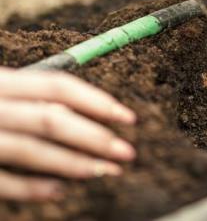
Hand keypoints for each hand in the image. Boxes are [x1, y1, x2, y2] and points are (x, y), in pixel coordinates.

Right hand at [0, 67, 135, 201]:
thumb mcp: (2, 87)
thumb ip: (30, 94)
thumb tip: (74, 110)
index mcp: (3, 81)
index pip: (58, 86)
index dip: (96, 101)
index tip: (127, 117)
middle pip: (52, 120)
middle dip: (95, 136)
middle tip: (127, 152)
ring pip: (32, 151)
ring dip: (75, 163)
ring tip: (108, 170)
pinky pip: (3, 182)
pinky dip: (32, 188)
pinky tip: (60, 190)